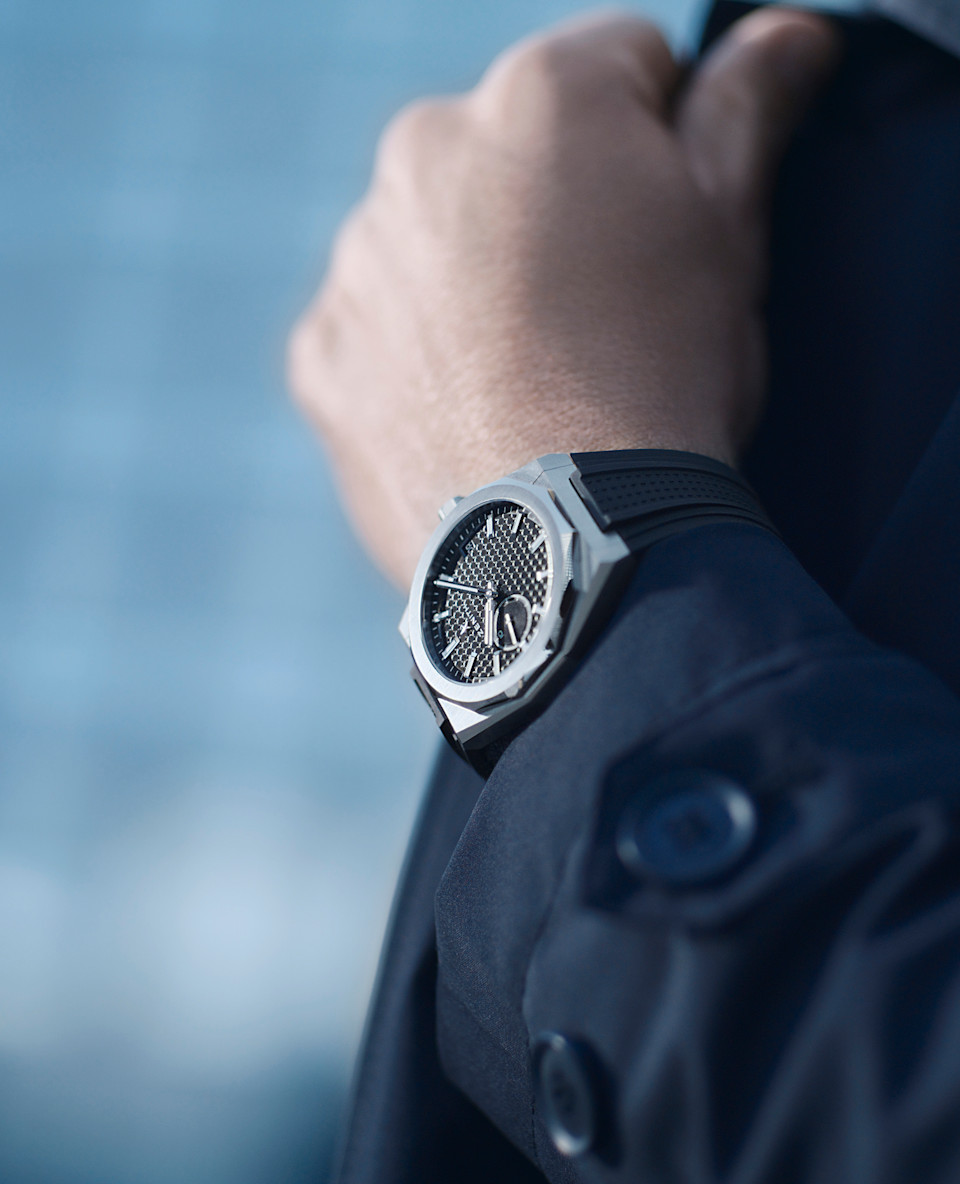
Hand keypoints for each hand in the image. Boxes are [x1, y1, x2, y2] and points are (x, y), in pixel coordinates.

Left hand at [288, 7, 838, 587]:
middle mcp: (422, 152)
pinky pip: (373, 334)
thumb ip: (746, 110)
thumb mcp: (730, 236)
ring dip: (475, 286)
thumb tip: (787, 31)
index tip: (671, 225)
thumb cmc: (666, 379)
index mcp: (539, 98)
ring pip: (430, 243)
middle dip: (554, 210)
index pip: (622, 64)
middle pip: (508, 154)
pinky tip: (469, 418)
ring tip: (534, 380)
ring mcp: (359, 261)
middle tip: (602, 318)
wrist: (569, 546)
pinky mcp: (322, 357)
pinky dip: (413, 364)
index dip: (665, 140)